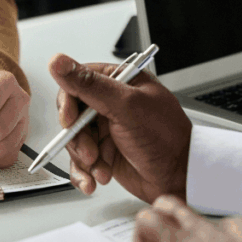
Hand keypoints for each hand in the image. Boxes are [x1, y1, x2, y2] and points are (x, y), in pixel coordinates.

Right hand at [48, 54, 191, 201]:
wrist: (182, 177)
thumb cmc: (167, 138)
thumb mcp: (127, 107)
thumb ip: (90, 85)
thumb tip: (59, 62)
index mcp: (119, 82)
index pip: (78, 82)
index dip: (69, 103)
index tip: (70, 120)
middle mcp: (111, 104)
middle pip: (72, 115)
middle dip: (77, 137)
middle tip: (90, 151)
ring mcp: (107, 129)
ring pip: (74, 140)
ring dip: (83, 159)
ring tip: (100, 168)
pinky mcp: (104, 152)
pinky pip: (81, 161)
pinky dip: (84, 172)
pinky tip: (94, 179)